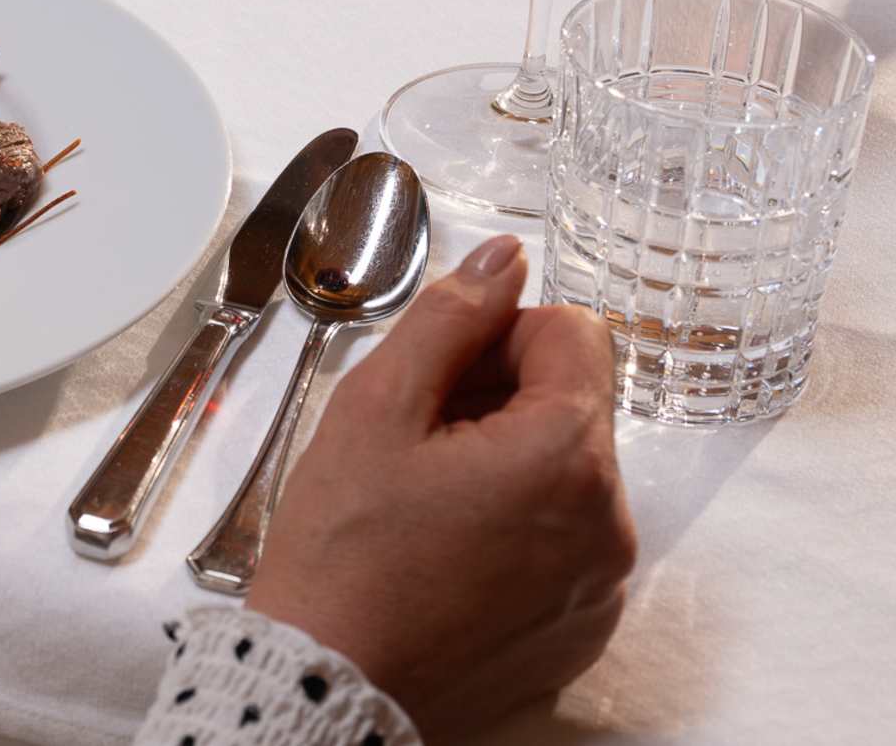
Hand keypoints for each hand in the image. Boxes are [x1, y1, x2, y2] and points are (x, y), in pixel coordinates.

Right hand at [245, 237, 634, 738]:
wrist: (331, 681)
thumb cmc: (343, 552)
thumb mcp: (376, 406)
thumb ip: (450, 316)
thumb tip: (504, 258)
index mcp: (565, 453)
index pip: (573, 333)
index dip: (499, 335)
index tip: (440, 376)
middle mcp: (608, 519)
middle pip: (573, 402)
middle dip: (500, 399)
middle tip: (416, 439)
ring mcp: (602, 581)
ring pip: (566, 471)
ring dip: (506, 461)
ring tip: (425, 497)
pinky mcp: (584, 625)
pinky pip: (566, 540)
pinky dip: (517, 527)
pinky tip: (446, 547)